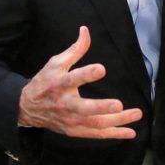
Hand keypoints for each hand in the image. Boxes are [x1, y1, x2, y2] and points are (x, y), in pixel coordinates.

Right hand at [17, 26, 142, 138]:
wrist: (28, 108)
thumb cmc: (45, 82)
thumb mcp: (56, 63)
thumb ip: (75, 49)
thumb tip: (86, 30)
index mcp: (58, 84)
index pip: (72, 79)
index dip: (86, 74)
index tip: (101, 68)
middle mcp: (65, 104)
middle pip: (83, 109)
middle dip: (101, 108)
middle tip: (119, 105)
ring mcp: (70, 121)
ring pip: (95, 123)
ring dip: (117, 121)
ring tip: (137, 113)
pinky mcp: (75, 131)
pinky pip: (97, 134)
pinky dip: (114, 134)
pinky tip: (130, 132)